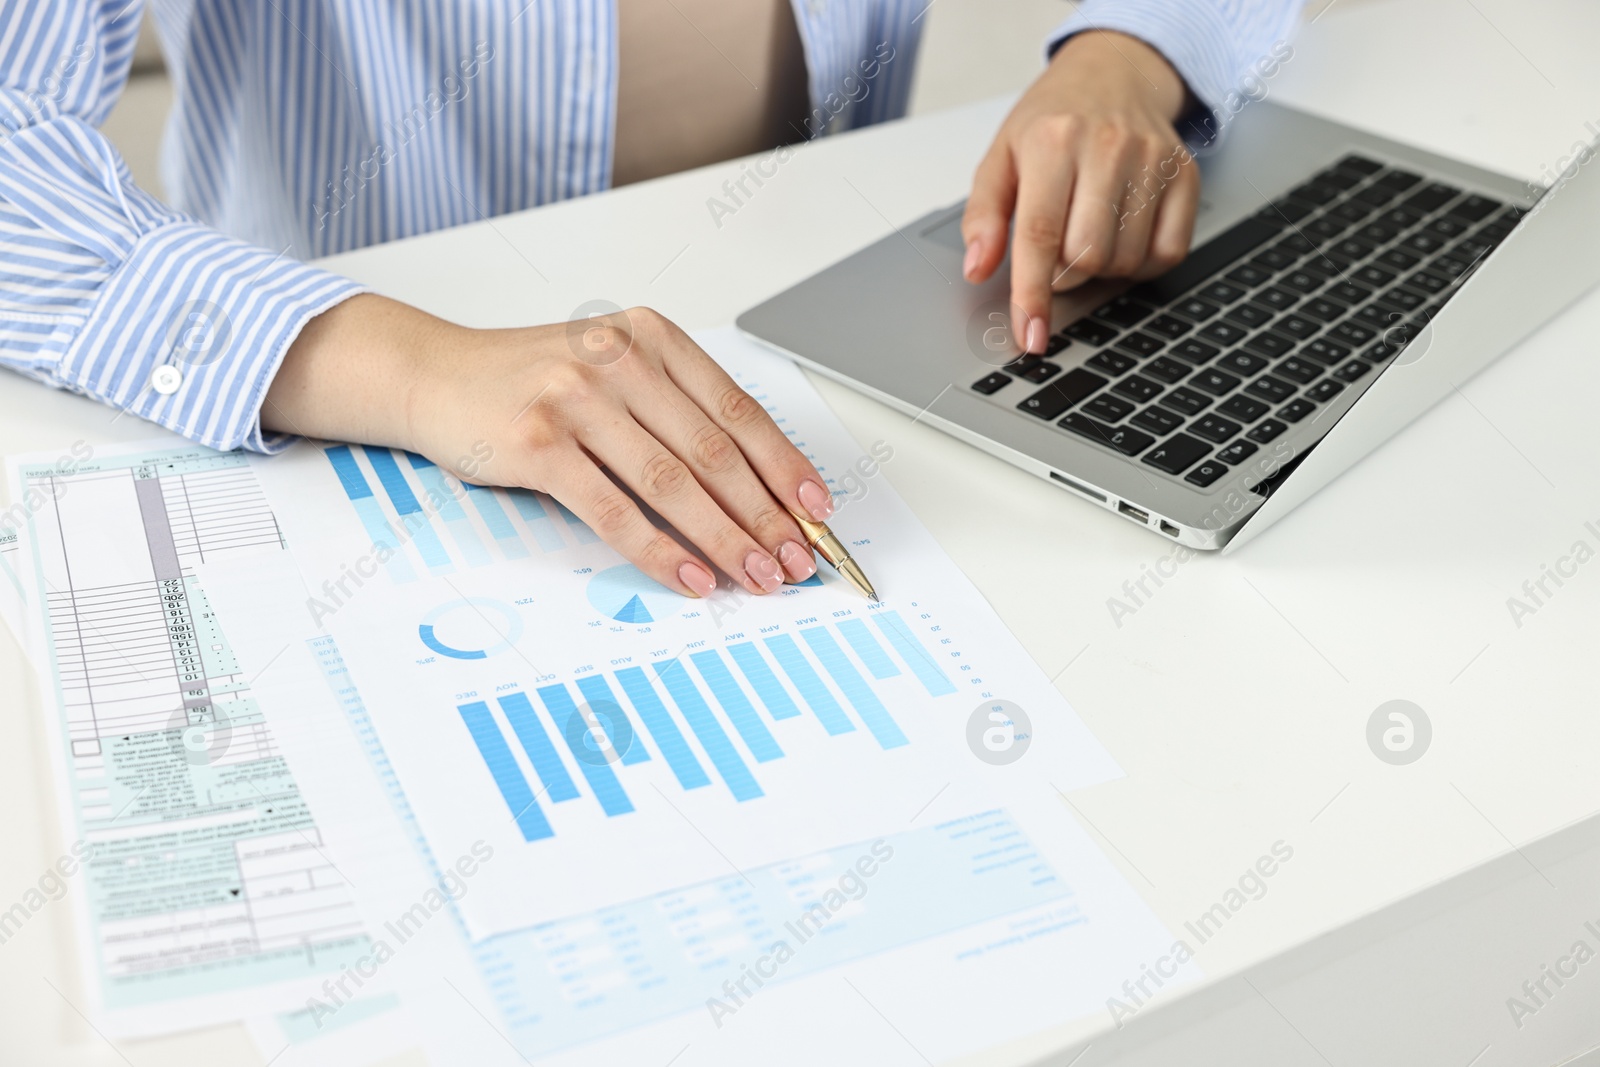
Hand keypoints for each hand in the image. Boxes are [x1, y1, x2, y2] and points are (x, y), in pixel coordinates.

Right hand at [264, 295, 831, 597]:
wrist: (434, 376)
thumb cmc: (531, 382)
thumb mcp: (611, 372)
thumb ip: (672, 414)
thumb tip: (748, 491)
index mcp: (651, 337)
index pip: (738, 410)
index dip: (784, 467)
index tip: (816, 512)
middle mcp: (619, 357)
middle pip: (715, 451)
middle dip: (765, 516)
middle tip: (795, 561)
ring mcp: (576, 397)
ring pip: (674, 482)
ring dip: (725, 539)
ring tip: (756, 577)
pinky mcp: (538, 443)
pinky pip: (614, 509)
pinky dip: (659, 550)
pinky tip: (690, 577)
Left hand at [963, 30, 1198, 352]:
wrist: (1113, 74)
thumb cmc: (1051, 121)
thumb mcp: (1001, 157)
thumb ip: (983, 216)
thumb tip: (977, 269)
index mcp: (1051, 142)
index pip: (1040, 236)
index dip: (1033, 295)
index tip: (1031, 337)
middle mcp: (1108, 148)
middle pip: (1086, 257)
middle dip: (1063, 275)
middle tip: (1054, 253)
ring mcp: (1153, 161)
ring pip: (1125, 260)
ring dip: (1101, 268)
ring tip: (1086, 232)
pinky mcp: (1187, 175)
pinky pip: (1168, 252)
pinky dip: (1141, 263)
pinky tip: (1123, 237)